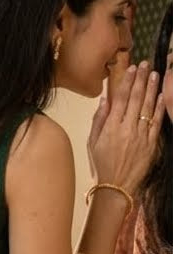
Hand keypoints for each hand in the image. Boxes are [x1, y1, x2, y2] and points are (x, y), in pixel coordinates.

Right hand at [87, 61, 164, 194]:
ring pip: (147, 107)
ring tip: (154, 74)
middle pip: (135, 98)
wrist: (115, 188)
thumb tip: (104, 100)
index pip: (120, 98)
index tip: (131, 68)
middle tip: (145, 65)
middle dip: (141, 79)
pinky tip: (160, 96)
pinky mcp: (151, 144)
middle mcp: (127, 129)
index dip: (127, 81)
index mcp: (111, 128)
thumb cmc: (102, 166)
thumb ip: (99, 120)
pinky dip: (158, 108)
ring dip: (151, 89)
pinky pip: (156, 122)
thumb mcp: (93, 143)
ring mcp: (140, 136)